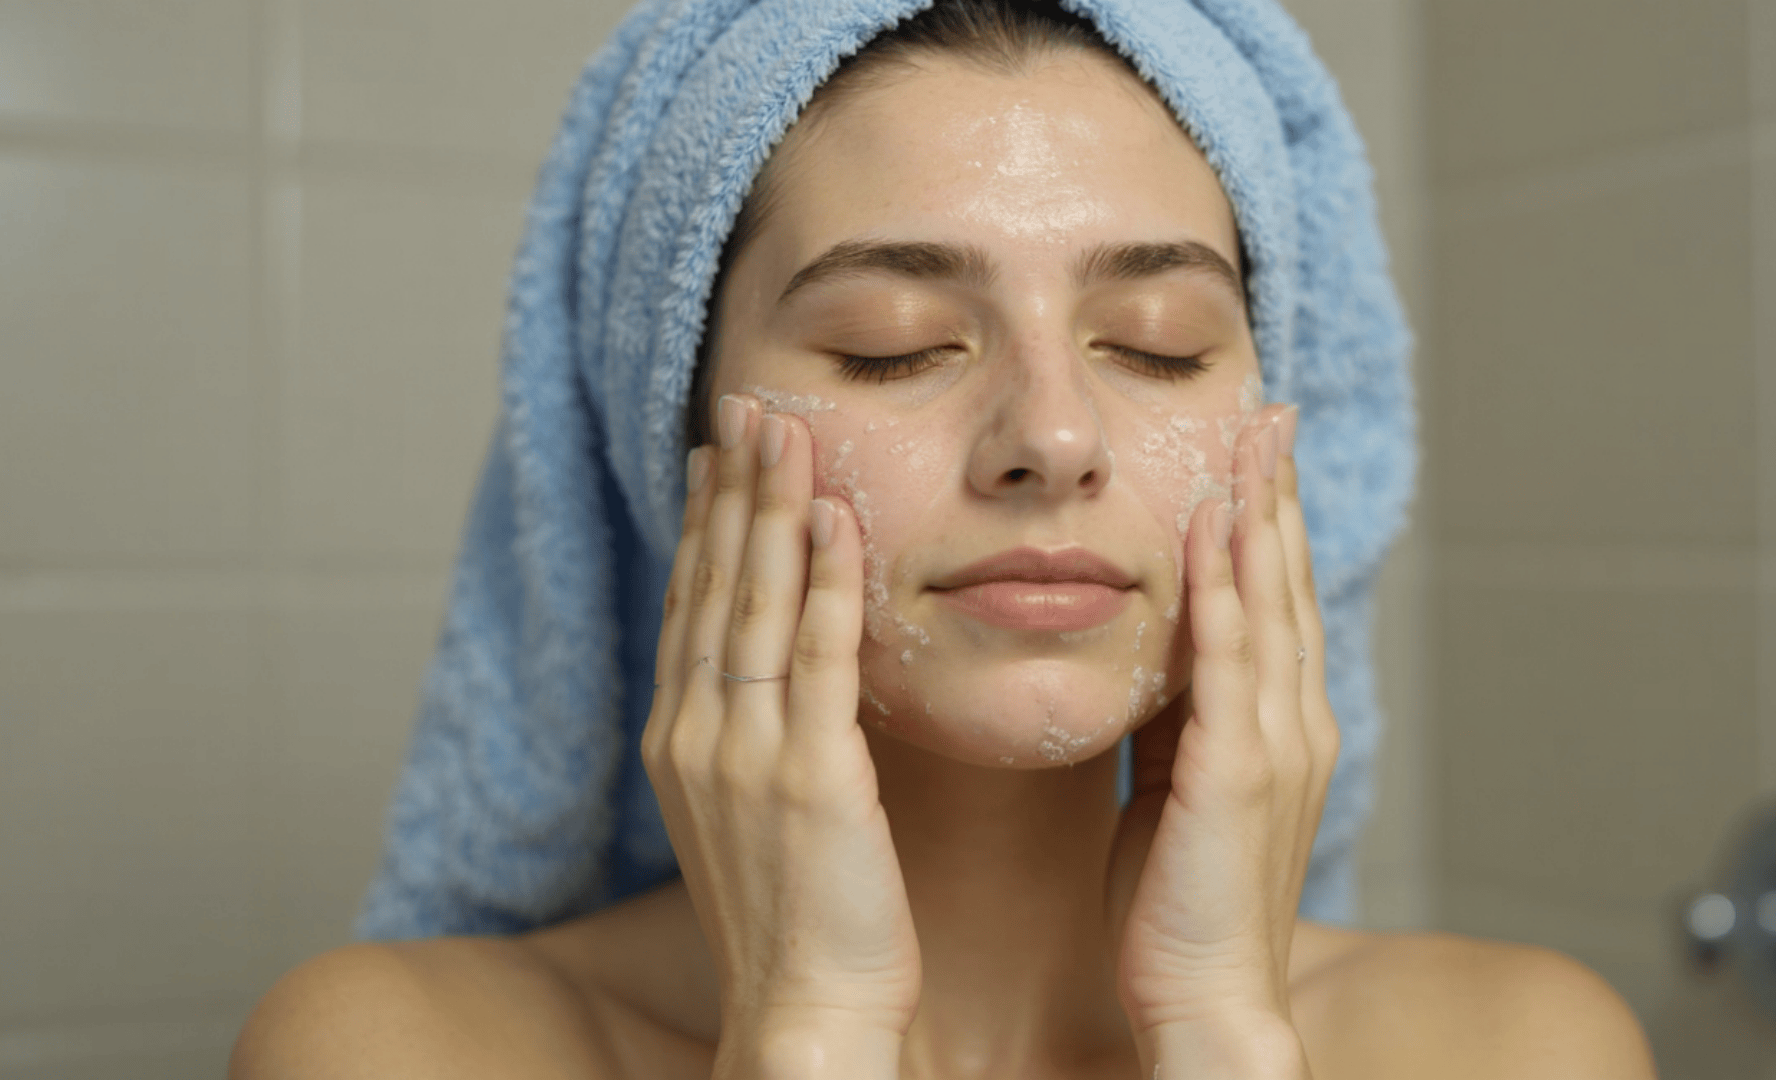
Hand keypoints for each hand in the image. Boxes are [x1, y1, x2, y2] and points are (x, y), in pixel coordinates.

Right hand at [640, 394, 919, 1071]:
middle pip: (712, 586)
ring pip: (755, 604)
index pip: (689, 606)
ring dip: (772, 508)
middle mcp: (697, 736)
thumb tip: (768, 672)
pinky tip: (837, 519)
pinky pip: (818, 659)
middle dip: (731, 489)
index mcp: (680, 741)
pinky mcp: (809, 778)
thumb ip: (752, 732)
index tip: (715, 454)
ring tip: (787, 430)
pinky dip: (825, 583)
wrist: (805, 1011)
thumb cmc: (796, 917)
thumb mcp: (750, 811)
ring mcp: (745, 754)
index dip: (701, 523)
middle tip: (749, 406)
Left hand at [1103, 404, 1332, 1073]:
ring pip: (1269, 604)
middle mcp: (1294, 722)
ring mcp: (1275, 743)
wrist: (1206, 995)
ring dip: (1258, 515)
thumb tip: (1154, 657)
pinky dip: (1224, 590)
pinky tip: (1210, 529)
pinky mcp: (1236, 771)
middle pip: (1286, 583)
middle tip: (1271, 413)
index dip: (1269, 520)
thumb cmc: (1181, 903)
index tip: (1257, 450)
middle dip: (1277, 492)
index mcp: (1280, 726)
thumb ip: (1179, 717)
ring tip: (1249, 438)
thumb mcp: (1178, 787)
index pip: (1276, 600)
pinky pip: (1229, 662)